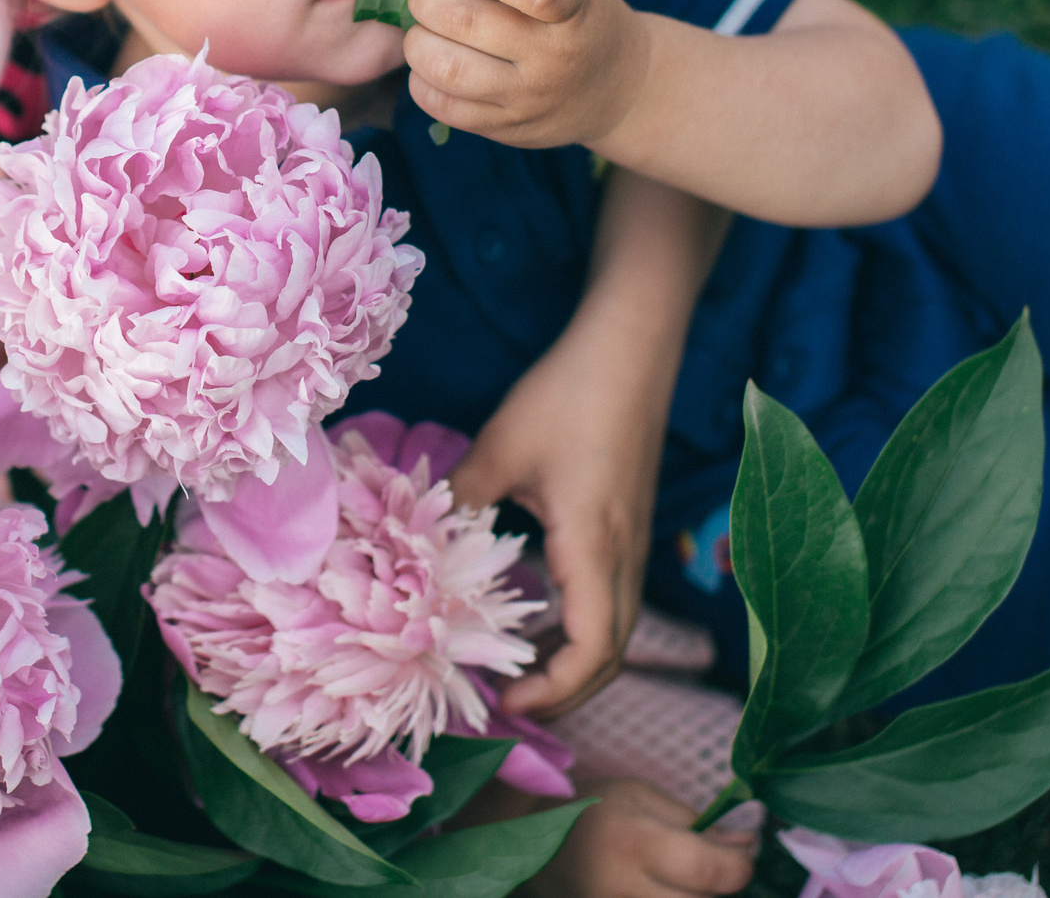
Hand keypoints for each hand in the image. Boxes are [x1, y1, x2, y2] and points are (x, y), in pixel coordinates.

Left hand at [401, 0, 649, 150]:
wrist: (618, 89)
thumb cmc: (581, 15)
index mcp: (574, 8)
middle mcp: (552, 57)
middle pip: (465, 23)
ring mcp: (528, 98)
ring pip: (444, 68)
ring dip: (417, 41)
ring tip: (426, 29)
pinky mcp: (506, 129)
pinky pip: (441, 106)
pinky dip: (421, 79)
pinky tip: (433, 62)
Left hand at [448, 328, 656, 718]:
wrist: (631, 347)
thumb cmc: (570, 394)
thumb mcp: (501, 448)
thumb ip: (460, 501)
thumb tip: (416, 542)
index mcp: (595, 547)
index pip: (591, 651)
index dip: (554, 691)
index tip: (505, 700)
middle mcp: (624, 557)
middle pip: (610, 656)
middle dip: (564, 692)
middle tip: (507, 701)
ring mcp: (634, 544)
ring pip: (615, 630)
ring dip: (572, 661)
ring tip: (517, 670)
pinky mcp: (630, 527)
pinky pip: (611, 600)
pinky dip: (579, 626)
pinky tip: (537, 616)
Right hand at [524, 779, 758, 897]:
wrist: (525, 841)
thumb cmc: (588, 808)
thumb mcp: (639, 796)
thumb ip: (694, 823)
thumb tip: (748, 845)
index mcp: (634, 842)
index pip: (713, 873)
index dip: (740, 867)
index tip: (741, 855)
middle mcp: (623, 889)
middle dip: (716, 887)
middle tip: (707, 866)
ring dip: (691, 897)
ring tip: (680, 878)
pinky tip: (662, 889)